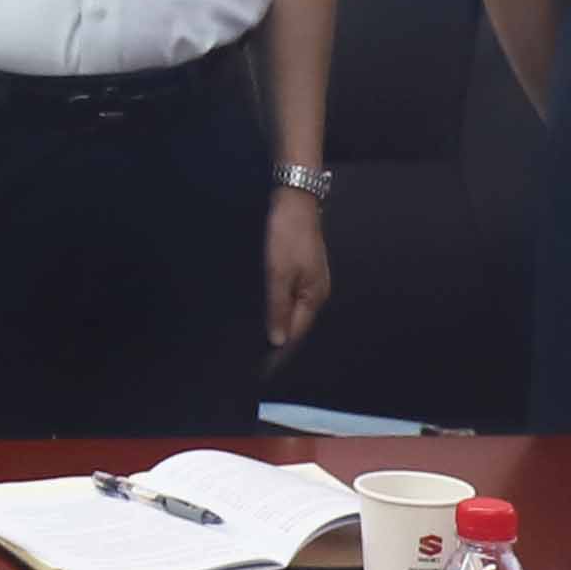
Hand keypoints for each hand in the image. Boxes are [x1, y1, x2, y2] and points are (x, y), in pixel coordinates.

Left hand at [262, 185, 332, 354]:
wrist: (295, 202)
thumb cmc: (287, 238)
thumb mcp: (278, 274)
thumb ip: (278, 308)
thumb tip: (278, 341)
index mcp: (314, 297)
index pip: (296, 333)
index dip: (279, 350)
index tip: (262, 367)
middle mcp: (316, 292)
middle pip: (296, 323)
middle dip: (279, 338)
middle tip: (254, 356)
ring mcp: (311, 279)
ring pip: (293, 309)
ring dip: (278, 322)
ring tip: (257, 338)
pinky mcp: (303, 268)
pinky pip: (291, 295)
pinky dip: (279, 305)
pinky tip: (266, 309)